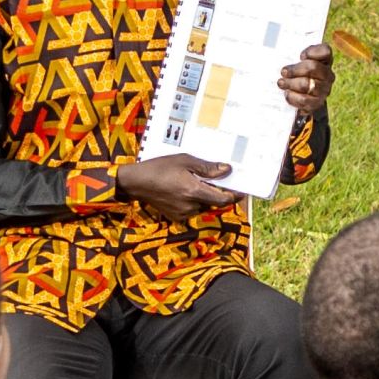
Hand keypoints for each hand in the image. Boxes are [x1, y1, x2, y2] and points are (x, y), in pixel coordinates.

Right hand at [112, 152, 238, 218]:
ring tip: (194, 181)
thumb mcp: (185, 161)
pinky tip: (183, 188)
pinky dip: (192, 200)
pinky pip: (191, 209)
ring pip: (202, 205)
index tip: (242, 190)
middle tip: (216, 179)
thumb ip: (208, 168)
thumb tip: (227, 170)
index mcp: (194, 191)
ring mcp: (183, 213)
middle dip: (216, 192)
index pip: (223, 199)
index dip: (234, 196)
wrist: (136, 182)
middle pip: (213, 202)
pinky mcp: (176, 217)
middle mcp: (191, 206)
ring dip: (203, 195)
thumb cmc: (160, 167)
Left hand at [277, 43, 332, 118]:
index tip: (300, 56)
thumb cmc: (297, 74)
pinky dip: (293, 97)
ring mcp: (324, 90)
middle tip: (283, 72)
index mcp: (325, 60)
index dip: (312, 52)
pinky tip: (287, 94)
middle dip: (295, 69)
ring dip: (291, 83)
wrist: (302, 96)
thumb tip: (285, 55)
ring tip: (281, 83)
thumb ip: (294, 55)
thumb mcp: (296, 61)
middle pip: (313, 68)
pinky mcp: (317, 103)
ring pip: (307, 84)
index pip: (325, 51)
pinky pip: (304, 100)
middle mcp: (328, 75)